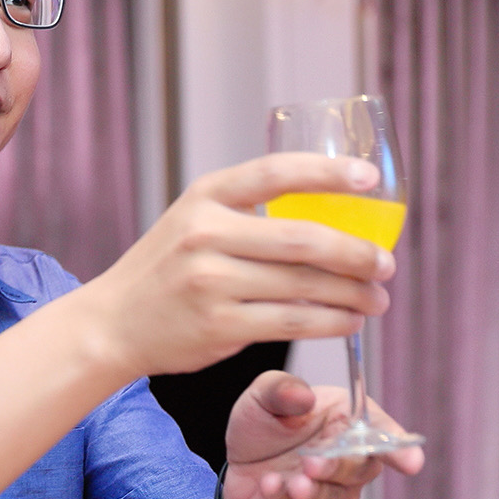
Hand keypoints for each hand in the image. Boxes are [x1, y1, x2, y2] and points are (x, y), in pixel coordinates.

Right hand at [77, 154, 394, 377]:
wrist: (112, 323)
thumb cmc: (166, 271)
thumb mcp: (194, 223)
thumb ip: (248, 215)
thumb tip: (335, 220)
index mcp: (205, 196)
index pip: (276, 173)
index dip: (328, 173)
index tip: (370, 180)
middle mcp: (206, 234)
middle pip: (303, 239)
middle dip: (357, 254)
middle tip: (386, 265)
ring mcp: (210, 282)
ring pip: (304, 286)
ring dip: (352, 295)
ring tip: (376, 300)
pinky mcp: (218, 325)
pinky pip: (291, 322)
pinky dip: (330, 323)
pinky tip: (348, 322)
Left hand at [221, 371, 424, 498]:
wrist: (234, 473)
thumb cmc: (260, 430)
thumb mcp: (259, 399)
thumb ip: (279, 390)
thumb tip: (304, 397)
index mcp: (344, 417)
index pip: (380, 429)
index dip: (398, 445)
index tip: (410, 461)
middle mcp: (348, 454)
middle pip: (363, 466)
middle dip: (340, 467)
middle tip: (312, 463)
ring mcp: (334, 487)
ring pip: (339, 495)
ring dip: (315, 490)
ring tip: (292, 483)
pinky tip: (268, 486)